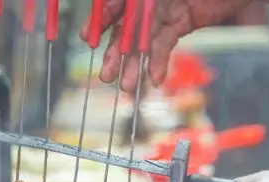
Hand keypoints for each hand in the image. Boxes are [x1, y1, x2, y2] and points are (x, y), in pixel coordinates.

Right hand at [80, 0, 249, 91]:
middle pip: (126, 26)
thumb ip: (150, 4)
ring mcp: (163, 10)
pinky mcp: (179, 22)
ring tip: (126, 86)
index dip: (102, 19)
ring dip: (134, 65)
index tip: (89, 38)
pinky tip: (154, 78)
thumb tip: (115, 8)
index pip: (116, 3)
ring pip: (143, 40)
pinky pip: (165, 43)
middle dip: (115, 52)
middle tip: (106, 76)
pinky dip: (159, 61)